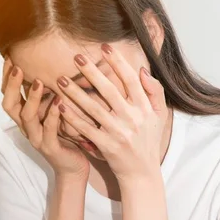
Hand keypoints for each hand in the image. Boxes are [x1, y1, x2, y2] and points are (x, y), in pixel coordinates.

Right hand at [1, 57, 89, 180]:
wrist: (73, 167)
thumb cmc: (66, 136)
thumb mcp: (55, 113)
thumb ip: (49, 95)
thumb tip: (53, 68)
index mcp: (25, 119)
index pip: (8, 95)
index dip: (6, 78)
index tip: (10, 57)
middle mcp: (27, 128)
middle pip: (9, 105)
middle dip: (11, 85)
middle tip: (18, 67)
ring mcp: (37, 139)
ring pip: (27, 117)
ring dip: (32, 98)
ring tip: (39, 81)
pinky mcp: (50, 148)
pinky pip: (48, 130)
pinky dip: (52, 115)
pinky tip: (59, 101)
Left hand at [55, 43, 168, 181]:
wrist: (142, 172)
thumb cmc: (148, 140)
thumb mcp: (159, 115)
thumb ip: (154, 91)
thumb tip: (142, 70)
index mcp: (145, 108)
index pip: (131, 80)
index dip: (118, 62)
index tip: (104, 47)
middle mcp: (133, 119)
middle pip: (110, 91)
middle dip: (92, 73)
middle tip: (76, 57)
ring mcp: (118, 133)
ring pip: (94, 109)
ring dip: (76, 93)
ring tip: (60, 80)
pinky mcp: (106, 146)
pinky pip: (86, 129)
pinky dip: (73, 118)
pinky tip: (60, 106)